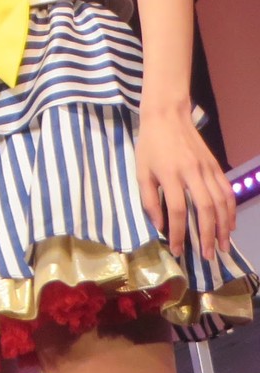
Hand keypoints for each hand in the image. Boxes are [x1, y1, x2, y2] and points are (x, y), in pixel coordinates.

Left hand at [136, 109, 235, 259]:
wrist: (167, 116)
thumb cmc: (150, 145)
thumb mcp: (141, 170)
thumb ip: (149, 198)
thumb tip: (159, 225)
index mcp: (170, 174)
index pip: (178, 210)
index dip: (179, 233)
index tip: (178, 250)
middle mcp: (192, 173)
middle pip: (205, 209)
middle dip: (207, 235)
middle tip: (208, 256)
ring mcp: (207, 169)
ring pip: (221, 203)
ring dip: (223, 227)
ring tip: (223, 247)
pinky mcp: (216, 166)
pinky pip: (227, 192)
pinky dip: (231, 210)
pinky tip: (229, 224)